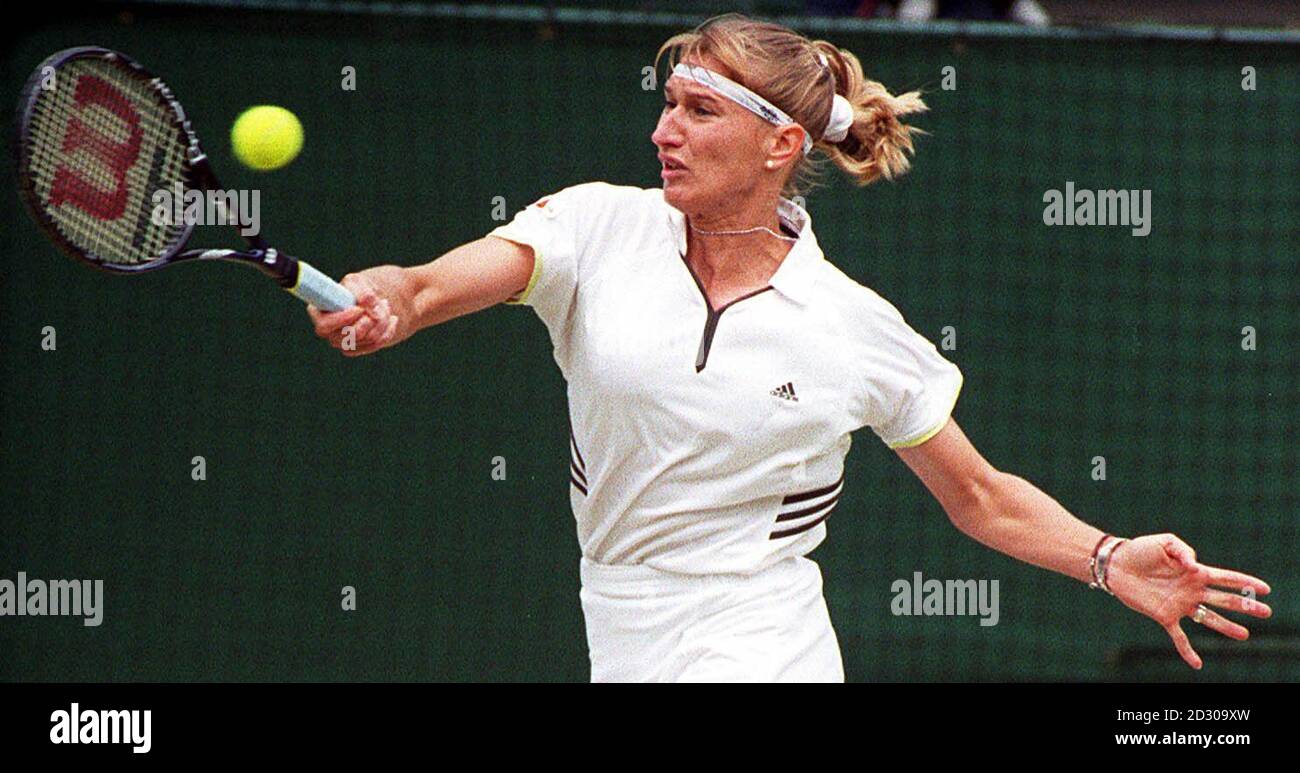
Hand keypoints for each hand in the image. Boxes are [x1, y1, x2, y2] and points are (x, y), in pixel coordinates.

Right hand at [307, 266, 410, 355]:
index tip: (360, 309)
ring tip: (385, 305)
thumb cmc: (356, 288)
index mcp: (318, 313)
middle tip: (380, 303)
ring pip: (368, 338)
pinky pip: (376, 344)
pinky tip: (392, 318)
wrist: (368, 300)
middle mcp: (327, 332)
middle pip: (351, 335)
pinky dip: (388, 330)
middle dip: (371, 318)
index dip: (343, 319)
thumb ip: (362, 292)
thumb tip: (369, 308)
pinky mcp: (356, 349)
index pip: (325, 325)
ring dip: (382, 320)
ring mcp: (341, 343)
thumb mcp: (358, 282)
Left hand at [1105, 533, 1271, 669]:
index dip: (1245, 582)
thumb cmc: (1140, 550)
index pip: (1226, 578)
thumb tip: (1194, 565)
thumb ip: (1183, 550)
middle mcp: (1192, 590)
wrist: (1116, 565)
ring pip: (1208, 618)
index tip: (1265, 589)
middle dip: (1246, 605)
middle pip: (1224, 599)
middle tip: (1266, 612)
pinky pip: (1179, 636)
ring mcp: (1179, 604)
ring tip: (1245, 635)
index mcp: (1195, 572)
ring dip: (1226, 627)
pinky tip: (1197, 664)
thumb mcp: (1164, 542)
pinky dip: (1187, 650)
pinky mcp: (1164, 615)